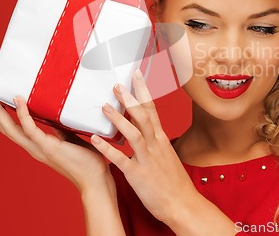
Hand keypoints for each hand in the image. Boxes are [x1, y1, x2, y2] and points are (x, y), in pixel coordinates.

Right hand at [0, 86, 113, 193]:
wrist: (95, 178)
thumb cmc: (86, 160)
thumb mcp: (70, 138)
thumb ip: (59, 128)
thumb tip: (55, 113)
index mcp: (37, 146)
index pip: (13, 129)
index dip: (2, 115)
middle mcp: (34, 148)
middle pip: (6, 128)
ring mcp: (39, 148)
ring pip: (12, 129)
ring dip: (0, 111)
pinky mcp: (48, 147)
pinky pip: (30, 129)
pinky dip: (22, 113)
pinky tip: (18, 100)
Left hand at [89, 70, 197, 223]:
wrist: (182, 204)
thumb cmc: (174, 182)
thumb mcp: (167, 155)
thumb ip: (155, 141)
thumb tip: (146, 131)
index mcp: (161, 139)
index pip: (152, 109)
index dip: (143, 91)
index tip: (136, 75)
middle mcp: (155, 145)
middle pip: (143, 116)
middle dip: (130, 99)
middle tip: (117, 85)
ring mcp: (146, 159)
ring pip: (133, 134)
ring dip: (119, 119)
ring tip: (104, 106)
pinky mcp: (138, 174)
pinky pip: (121, 159)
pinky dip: (107, 149)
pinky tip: (95, 140)